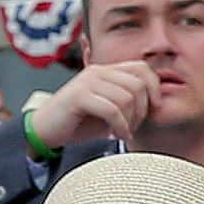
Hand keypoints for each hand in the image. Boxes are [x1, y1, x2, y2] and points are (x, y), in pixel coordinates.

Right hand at [29, 59, 165, 150]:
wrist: (46, 130)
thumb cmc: (79, 122)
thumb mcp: (109, 109)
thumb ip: (129, 101)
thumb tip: (158, 103)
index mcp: (106, 71)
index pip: (142, 68)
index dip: (154, 87)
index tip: (155, 108)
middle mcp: (97, 72)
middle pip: (138, 85)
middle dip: (142, 110)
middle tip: (134, 126)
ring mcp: (87, 82)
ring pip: (127, 98)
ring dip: (131, 120)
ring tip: (124, 131)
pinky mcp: (79, 96)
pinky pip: (112, 110)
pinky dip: (120, 126)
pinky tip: (117, 135)